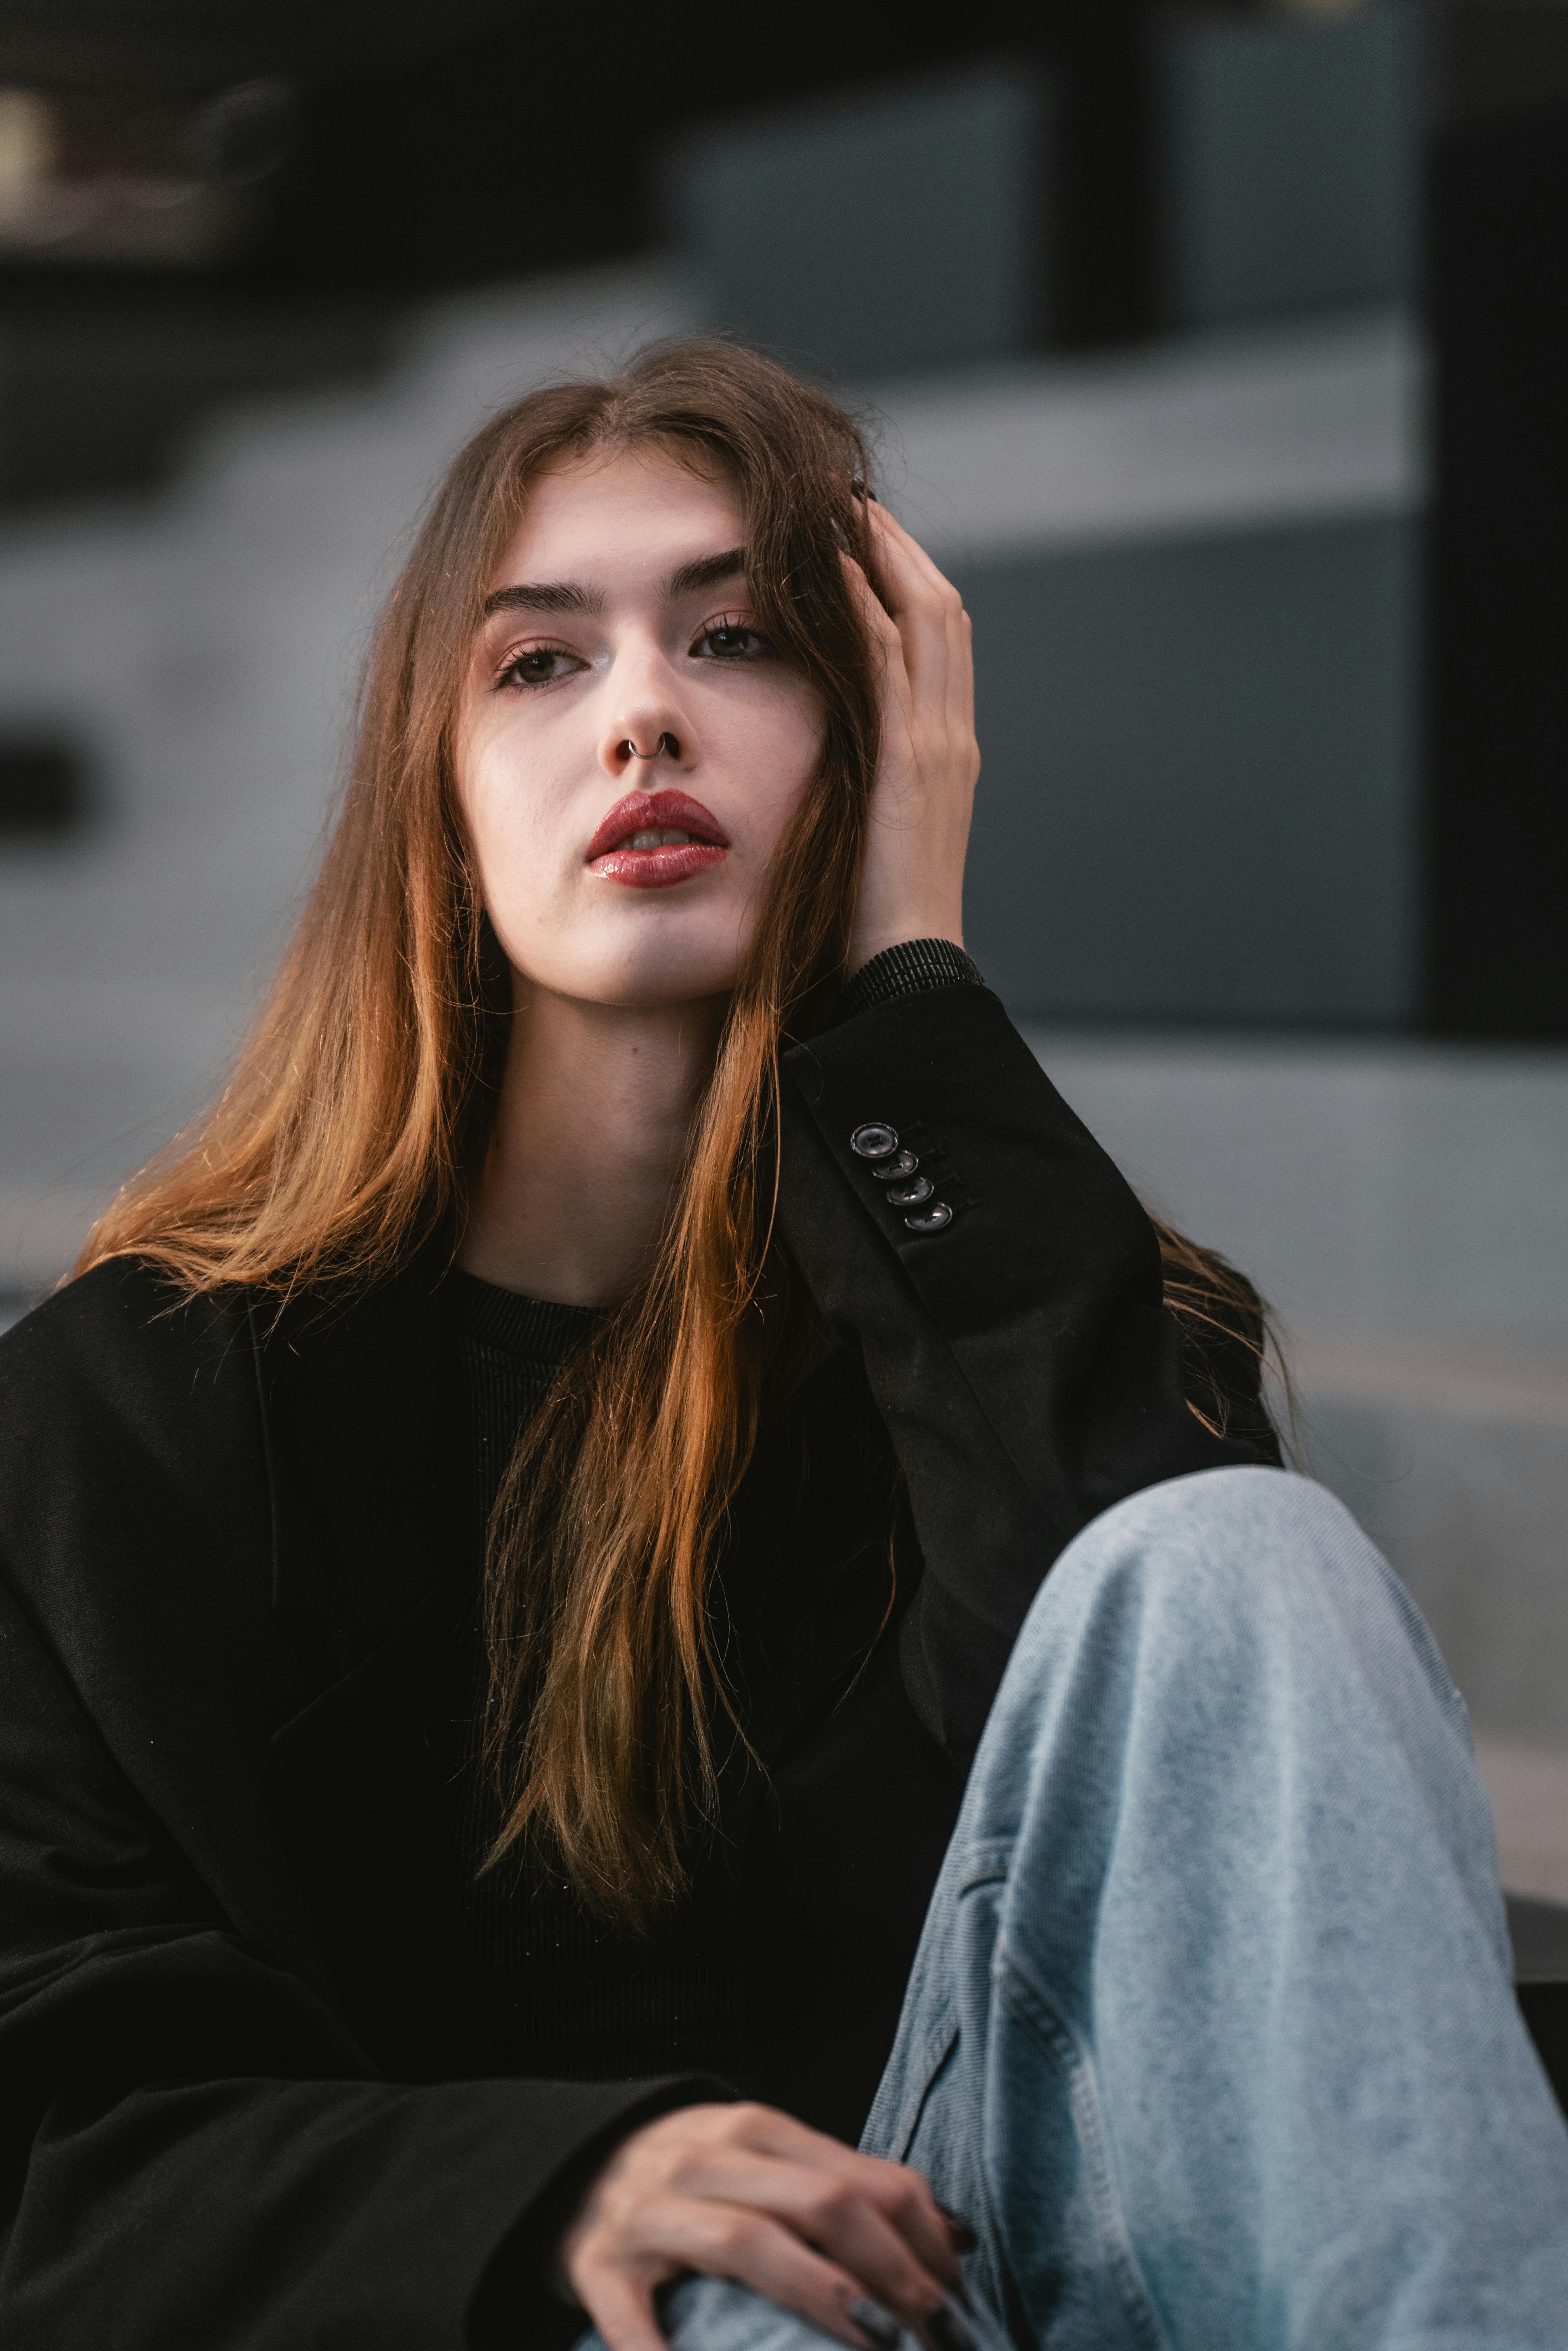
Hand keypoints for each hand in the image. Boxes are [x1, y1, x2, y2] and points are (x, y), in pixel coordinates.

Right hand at [557, 2099, 961, 2350]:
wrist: (576, 2165)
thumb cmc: (698, 2176)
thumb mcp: (769, 2160)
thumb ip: (849, 2186)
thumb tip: (956, 2238)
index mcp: (755, 2131)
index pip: (862, 2179)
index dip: (921, 2239)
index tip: (957, 2296)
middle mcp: (705, 2160)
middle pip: (820, 2204)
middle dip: (891, 2273)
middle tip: (934, 2333)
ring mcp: (649, 2212)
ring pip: (747, 2242)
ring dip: (820, 2293)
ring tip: (874, 2342)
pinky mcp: (598, 2266)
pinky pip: (632, 2318)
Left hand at [842, 502, 979, 975]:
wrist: (908, 964)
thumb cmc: (877, 914)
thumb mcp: (876, 829)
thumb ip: (867, 783)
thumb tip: (832, 759)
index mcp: (947, 752)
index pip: (938, 643)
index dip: (908, 583)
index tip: (867, 543)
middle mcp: (953, 736)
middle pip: (941, 612)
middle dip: (901, 550)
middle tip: (855, 501)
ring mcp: (939, 744)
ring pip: (926, 621)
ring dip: (885, 558)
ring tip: (843, 510)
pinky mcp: (908, 760)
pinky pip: (889, 664)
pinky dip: (867, 609)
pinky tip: (837, 569)